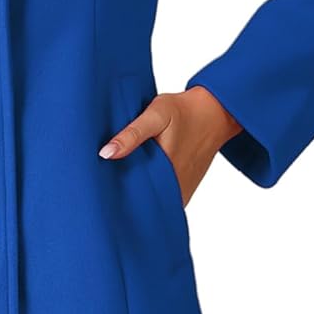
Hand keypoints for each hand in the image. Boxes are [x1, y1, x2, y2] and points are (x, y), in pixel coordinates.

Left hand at [98, 85, 242, 206]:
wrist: (215, 113)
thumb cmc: (183, 112)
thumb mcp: (156, 115)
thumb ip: (132, 134)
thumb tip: (105, 154)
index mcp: (165, 174)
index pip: (131, 196)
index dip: (113, 193)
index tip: (97, 185)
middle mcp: (175, 189)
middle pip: (141, 201)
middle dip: (122, 194)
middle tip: (104, 180)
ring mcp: (181, 191)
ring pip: (152, 201)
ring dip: (137, 192)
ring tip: (119, 178)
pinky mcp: (185, 189)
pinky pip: (163, 197)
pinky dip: (151, 191)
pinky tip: (139, 176)